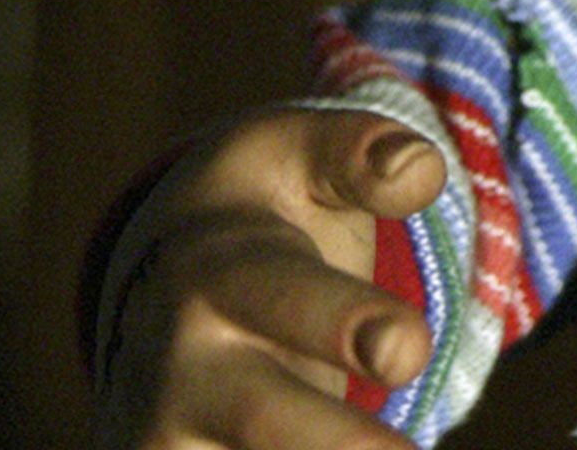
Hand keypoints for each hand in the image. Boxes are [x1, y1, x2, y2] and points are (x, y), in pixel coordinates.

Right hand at [92, 107, 446, 449]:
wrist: (157, 279)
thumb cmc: (257, 213)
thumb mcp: (294, 158)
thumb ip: (358, 154)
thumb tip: (420, 168)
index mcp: (214, 264)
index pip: (274, 293)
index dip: (338, 320)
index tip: (406, 346)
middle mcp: (181, 358)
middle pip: (256, 413)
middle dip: (331, 440)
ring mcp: (167, 430)